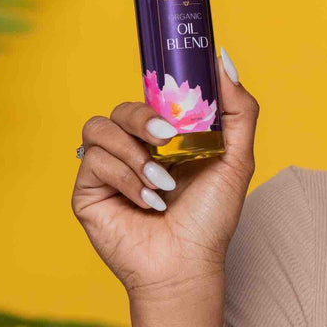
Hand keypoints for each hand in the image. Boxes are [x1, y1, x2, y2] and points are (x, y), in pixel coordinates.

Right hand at [71, 47, 258, 302]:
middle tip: (166, 136)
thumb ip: (239, 109)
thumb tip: (223, 60)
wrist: (187, 265)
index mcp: (164, 139)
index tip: (175, 98)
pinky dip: (124, 178)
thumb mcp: (237, 158)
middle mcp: (132, 149)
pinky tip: (146, 201)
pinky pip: (93, 161)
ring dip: (134, 154)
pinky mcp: (87, 191)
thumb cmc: (211, 219)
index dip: (158, 91)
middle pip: (121, 107)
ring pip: (98, 128)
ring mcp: (107, 170)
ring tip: (161, 183)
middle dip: (142, 117)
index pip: (149, 97)